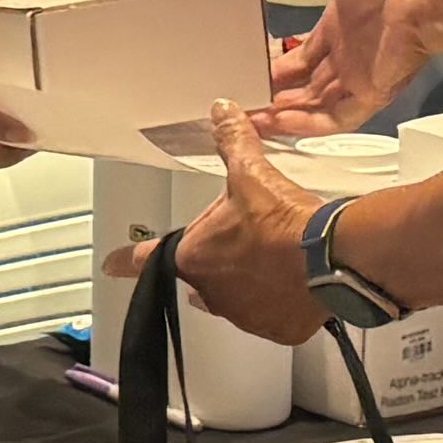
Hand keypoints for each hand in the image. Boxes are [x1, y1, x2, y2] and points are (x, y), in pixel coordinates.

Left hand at [108, 105, 328, 341]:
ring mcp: (245, 315)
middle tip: (243, 242)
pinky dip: (282, 303)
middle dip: (216, 262)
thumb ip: (232, 142)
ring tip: (272, 259)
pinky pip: (274, 317)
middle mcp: (213, 293)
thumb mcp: (250, 173)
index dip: (128, 261)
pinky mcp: (280, 330)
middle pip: (201, 277)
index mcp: (194, 257)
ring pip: (237, 300)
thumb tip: (222, 112)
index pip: (147, 258)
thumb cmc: (282, 220)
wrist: (331, 256)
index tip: (111, 265)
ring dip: (248, 282)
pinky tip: (295, 283)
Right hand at [253, 0, 442, 124]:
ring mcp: (360, 76)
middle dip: (272, 96)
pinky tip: (278, 123)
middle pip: (303, 86)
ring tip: (247, 119)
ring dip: (282, 115)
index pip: (299, 56)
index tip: (244, 70)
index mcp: (339, 26)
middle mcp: (348, 56)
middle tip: (239, 100)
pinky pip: (336, 118)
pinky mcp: (373, 92)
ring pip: (314, 106)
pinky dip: (308, 125)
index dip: (273, 65)